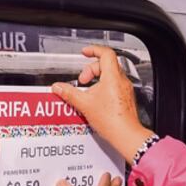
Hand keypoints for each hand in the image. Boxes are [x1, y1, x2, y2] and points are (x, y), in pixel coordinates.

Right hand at [51, 45, 153, 163]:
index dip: (94, 50)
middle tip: (82, 80)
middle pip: (106, 64)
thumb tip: (58, 87)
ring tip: (88, 91)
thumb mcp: (84, 104)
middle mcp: (122, 81)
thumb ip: (69, 93)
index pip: (106, 53)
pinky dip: (104, 88)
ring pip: (111, 75)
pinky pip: (115, 86)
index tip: (85, 52)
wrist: (126, 135)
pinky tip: (96, 100)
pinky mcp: (126, 99)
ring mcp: (126, 90)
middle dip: (91, 69)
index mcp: (113, 77)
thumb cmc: (112, 120)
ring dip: (97, 79)